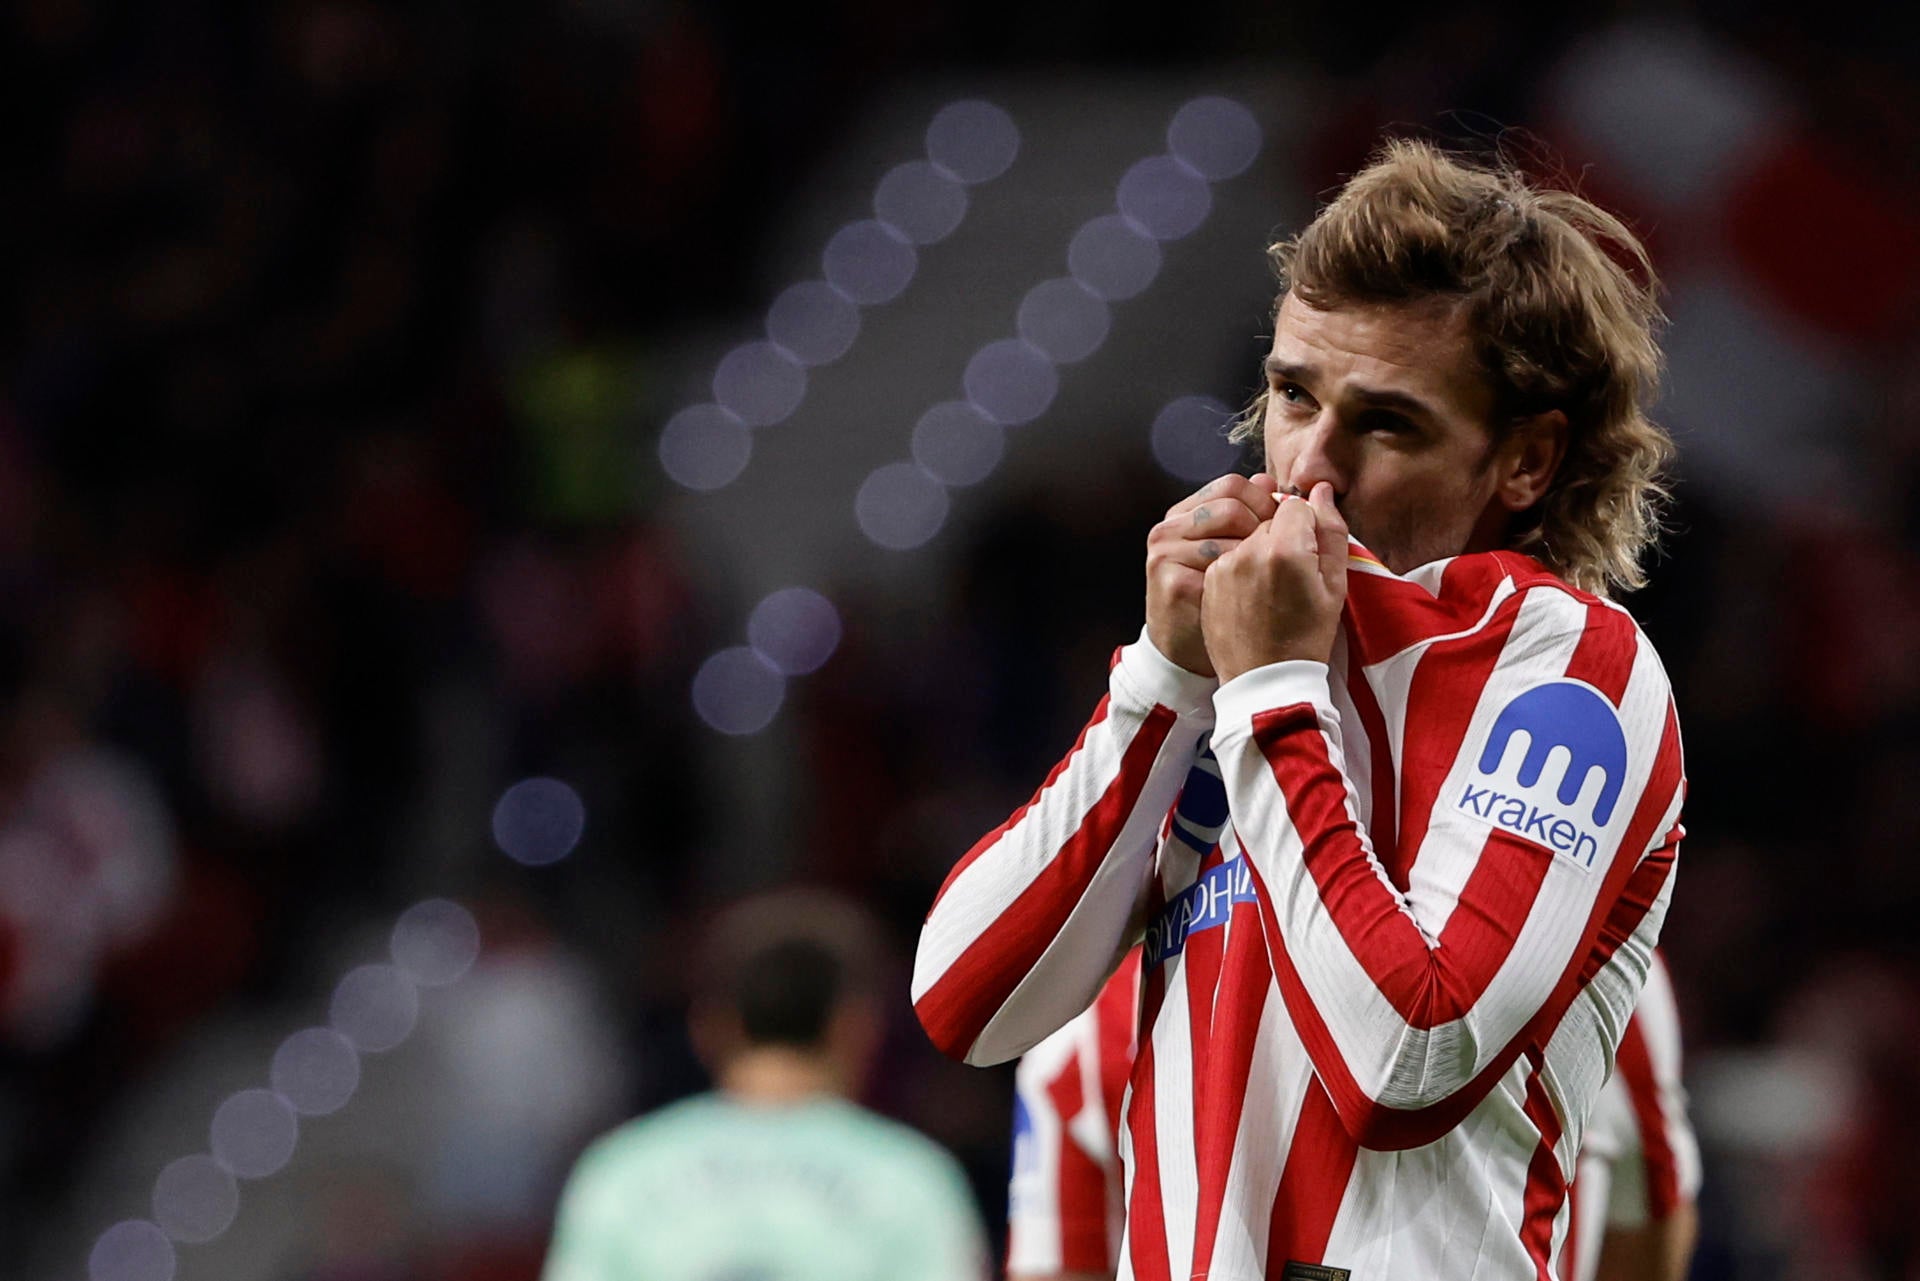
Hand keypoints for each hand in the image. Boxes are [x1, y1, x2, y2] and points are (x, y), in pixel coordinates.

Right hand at [1145, 473, 1280, 676]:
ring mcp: (1166, 554)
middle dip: (1263, 527)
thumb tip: (1267, 479)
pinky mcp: (1173, 582)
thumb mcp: (1234, 549)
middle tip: (1276, 555)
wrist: (1190, 653)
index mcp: (1184, 513)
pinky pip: (1222, 569)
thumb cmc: (1221, 599)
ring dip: (1254, 556)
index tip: (1282, 528)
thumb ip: (1249, 511)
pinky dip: (1243, 580)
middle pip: (1231, 506)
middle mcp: (1169, 528)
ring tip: (1262, 579)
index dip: (1265, 502)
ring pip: (1228, 536)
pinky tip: (1249, 596)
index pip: (1233, 485)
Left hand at [1201, 481, 1348, 681]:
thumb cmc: (1308, 636)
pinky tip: (1253, 595)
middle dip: (1283, 536)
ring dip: (1261, 550)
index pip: (1295, 505)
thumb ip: (1331, 531)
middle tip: (1292, 576)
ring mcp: (1225, 563)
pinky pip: (1230, 555)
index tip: (1310, 555)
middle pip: (1270, 519)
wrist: (1265, 680)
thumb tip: (1320, 491)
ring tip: (1272, 589)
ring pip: (1248, 536)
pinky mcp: (1210, 578)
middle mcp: (1249, 549)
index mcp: (1285, 548)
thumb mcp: (1334, 586)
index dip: (1307, 526)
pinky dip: (1242, 566)